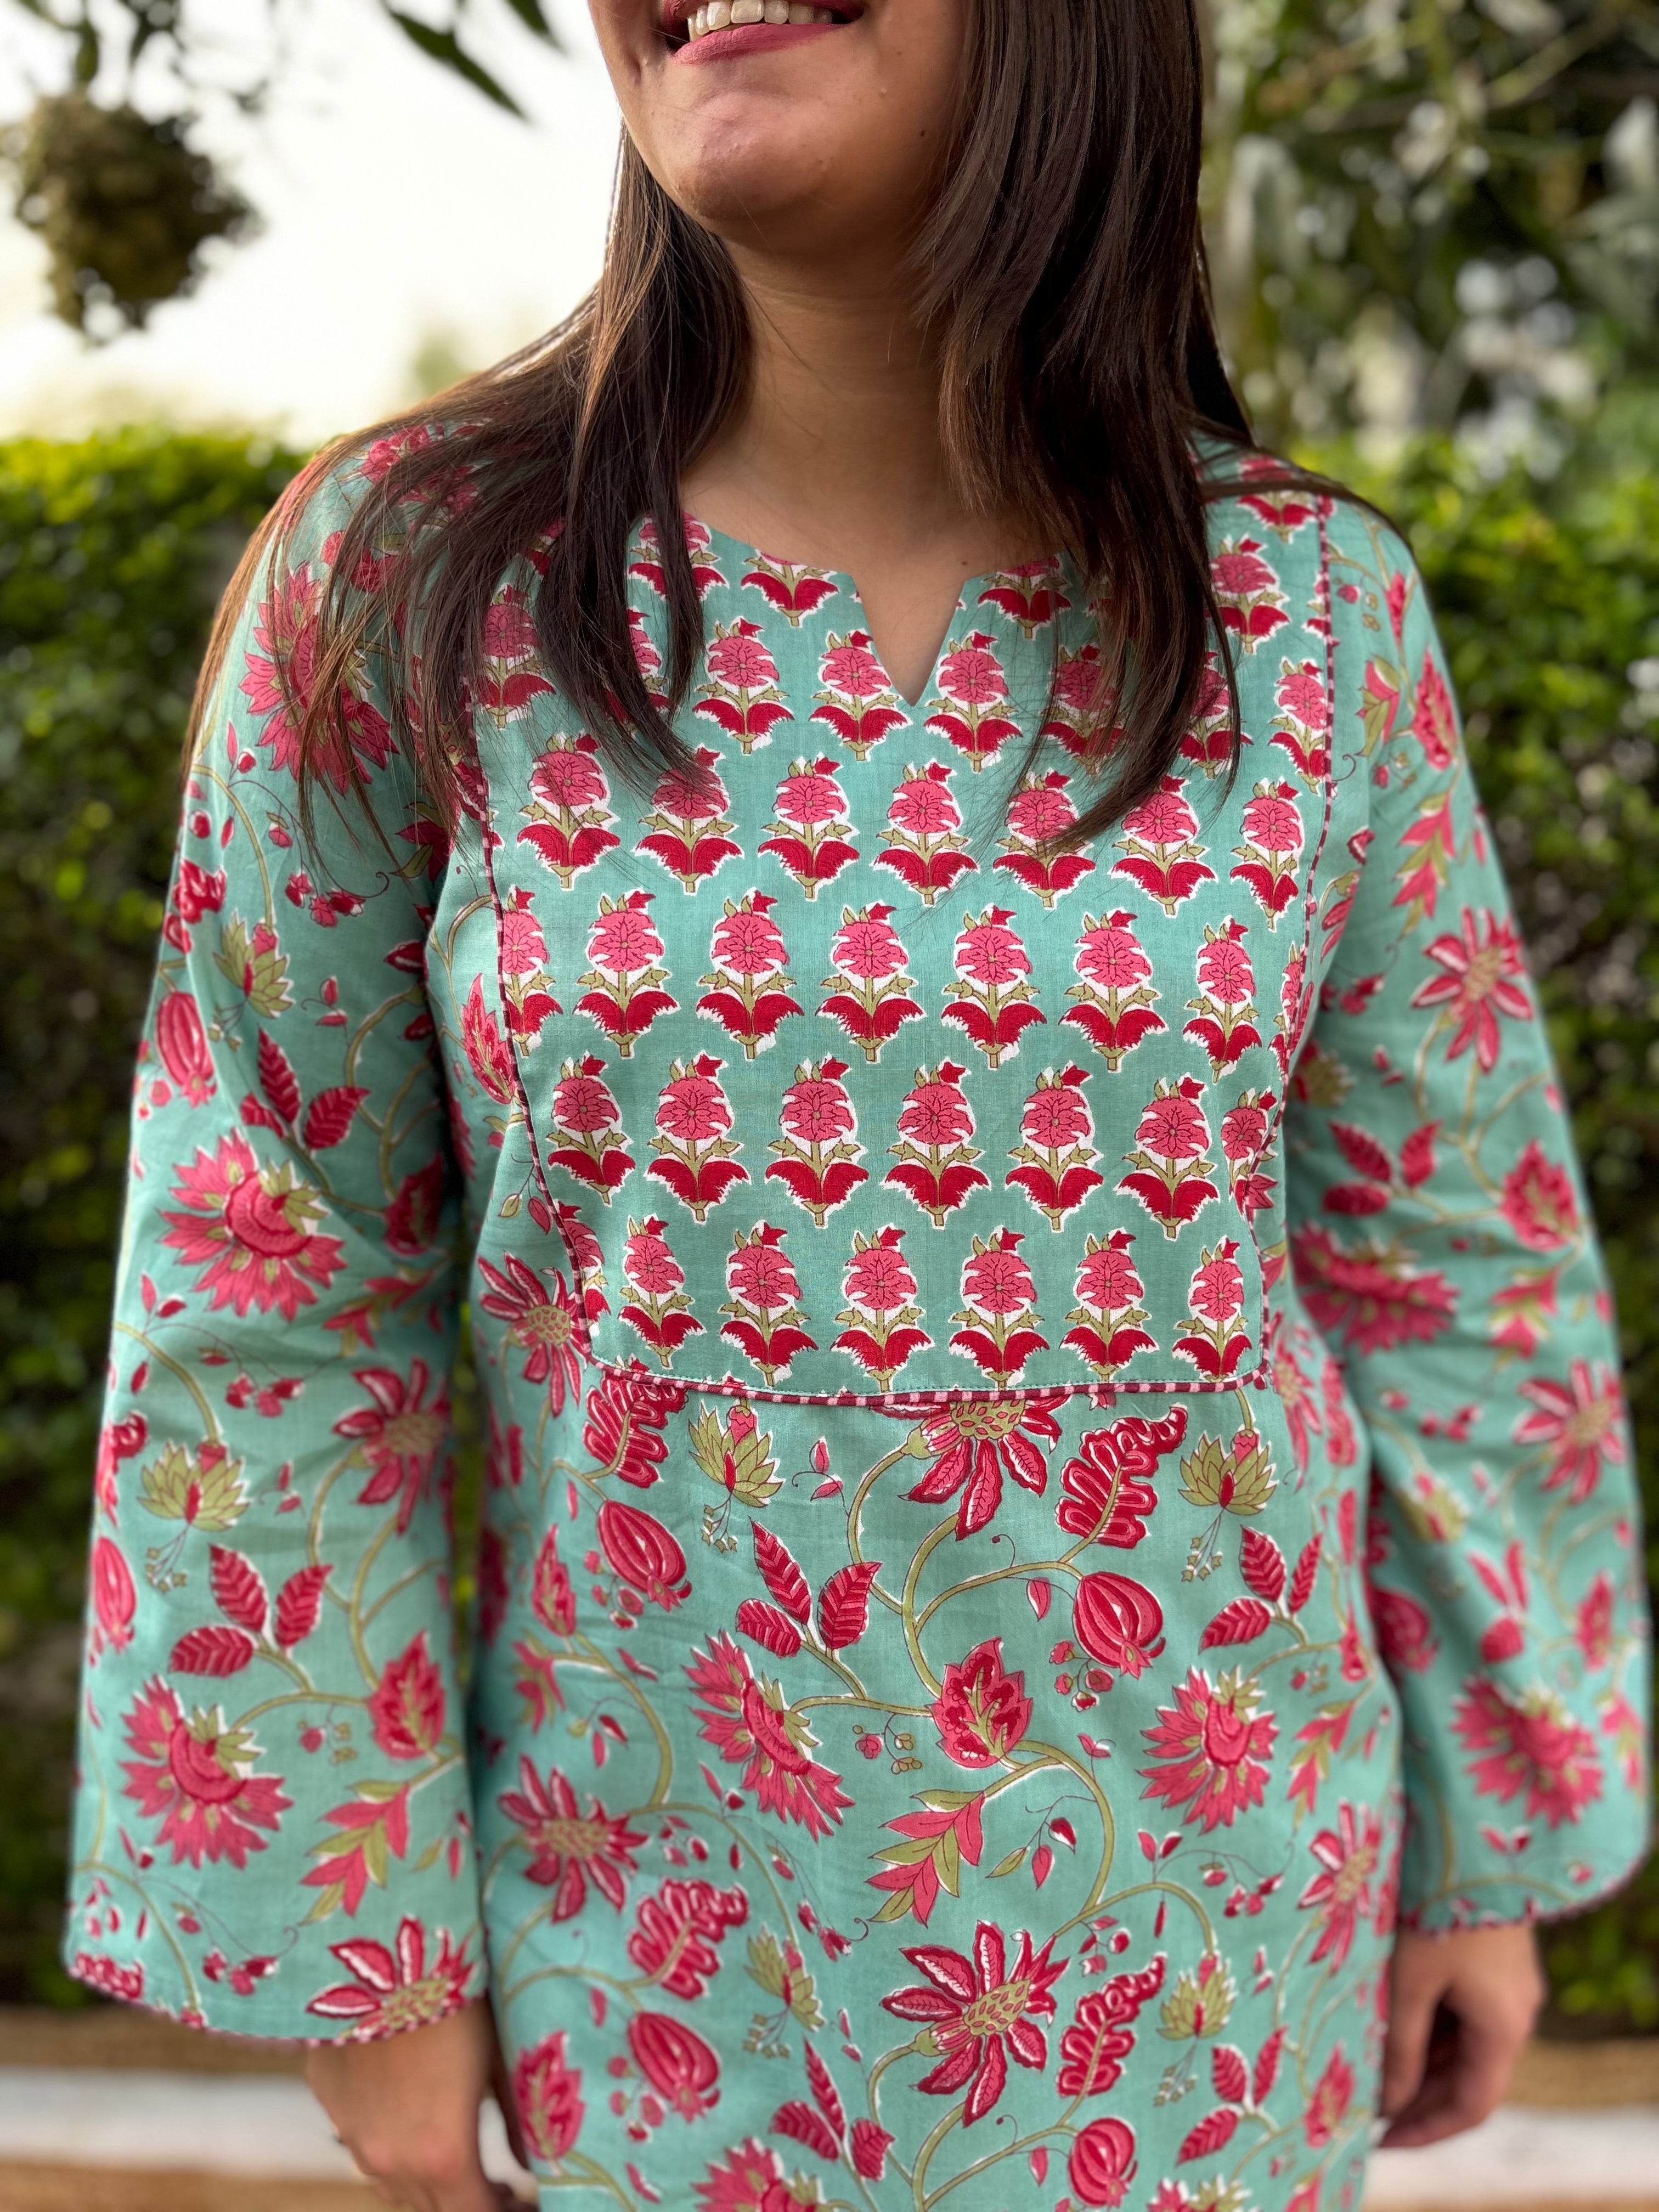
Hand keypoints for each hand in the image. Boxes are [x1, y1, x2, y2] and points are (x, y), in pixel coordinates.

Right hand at [306, 1998, 526, 2210]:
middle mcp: (391, 2163)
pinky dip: (393, 2150)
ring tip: (458, 2159)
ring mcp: (353, 2138)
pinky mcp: (331, 2106)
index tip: (521, 2203)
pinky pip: (363, 2147)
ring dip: (428, 2185)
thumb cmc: (457, 2000)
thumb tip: (536, 2159)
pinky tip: (412, 2117)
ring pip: (393, 2189)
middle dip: (467, 2203)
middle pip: (433, 2211)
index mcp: (442, 2156)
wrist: (382, 1950)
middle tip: (498, 2189)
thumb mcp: (499, 2061)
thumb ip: (517, 2120)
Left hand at [1379, 1924, 1543, 2148]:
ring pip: (1463, 2042)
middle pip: (1468, 2075)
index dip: (1427, 2130)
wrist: (1469, 1834)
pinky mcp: (1492, 1956)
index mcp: (1504, 2026)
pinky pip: (1463, 2010)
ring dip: (1420, 2060)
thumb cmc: (1435, 1905)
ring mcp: (1507, 1983)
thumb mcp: (1409, 1980)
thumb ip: (1398, 2045)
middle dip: (1418, 2097)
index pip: (1472, 2105)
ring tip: (1367, 2069)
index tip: (1381, 2142)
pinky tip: (1387, 2023)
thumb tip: (1387, 2103)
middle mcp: (1516, 2011)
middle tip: (1363, 2109)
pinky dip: (1428, 2026)